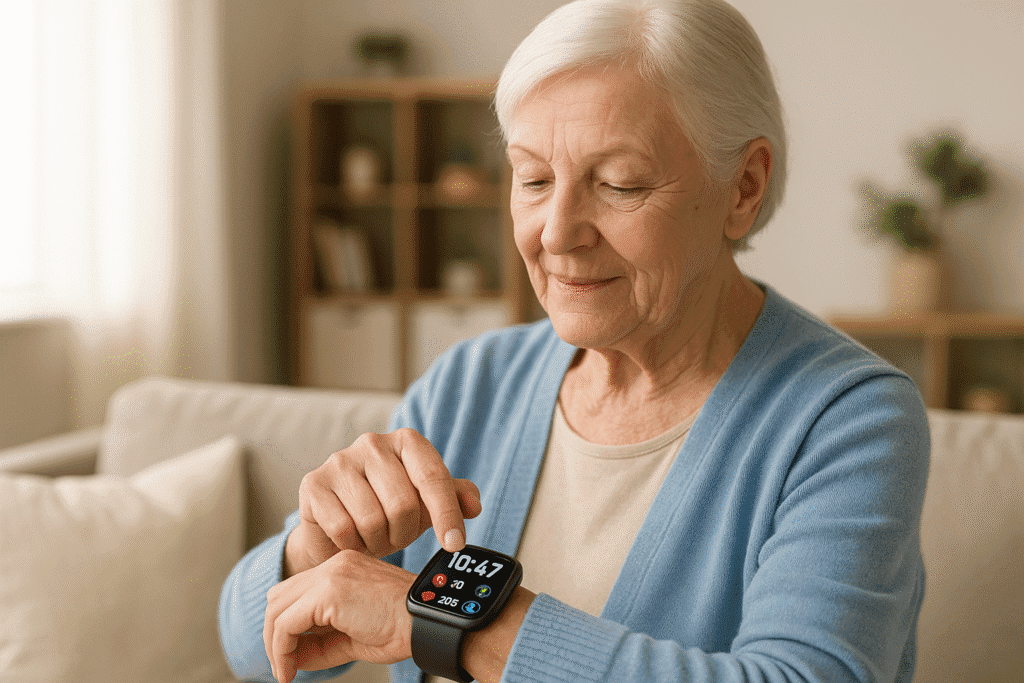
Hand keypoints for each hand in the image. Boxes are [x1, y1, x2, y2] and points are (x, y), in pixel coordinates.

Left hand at [264, 549, 415, 682]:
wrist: (426, 621)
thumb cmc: (402, 628)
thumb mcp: (354, 636)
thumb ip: (322, 642)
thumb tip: (291, 658)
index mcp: (343, 568)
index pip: (297, 593)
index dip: (287, 627)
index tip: (292, 658)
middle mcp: (334, 565)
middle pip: (280, 596)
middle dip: (275, 634)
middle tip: (284, 666)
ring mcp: (330, 574)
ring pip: (277, 608)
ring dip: (274, 643)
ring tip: (285, 670)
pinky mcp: (328, 591)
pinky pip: (286, 623)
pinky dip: (281, 649)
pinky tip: (290, 668)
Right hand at [285, 428, 481, 575]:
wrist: (336, 527)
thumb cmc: (388, 511)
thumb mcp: (426, 505)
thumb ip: (454, 499)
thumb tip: (473, 504)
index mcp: (407, 441)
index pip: (434, 477)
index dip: (447, 514)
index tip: (455, 545)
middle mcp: (372, 442)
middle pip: (403, 504)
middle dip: (404, 533)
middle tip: (396, 537)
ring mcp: (339, 460)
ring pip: (373, 519)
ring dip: (377, 541)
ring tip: (373, 537)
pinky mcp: (312, 484)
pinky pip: (344, 529)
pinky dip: (352, 544)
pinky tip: (351, 539)